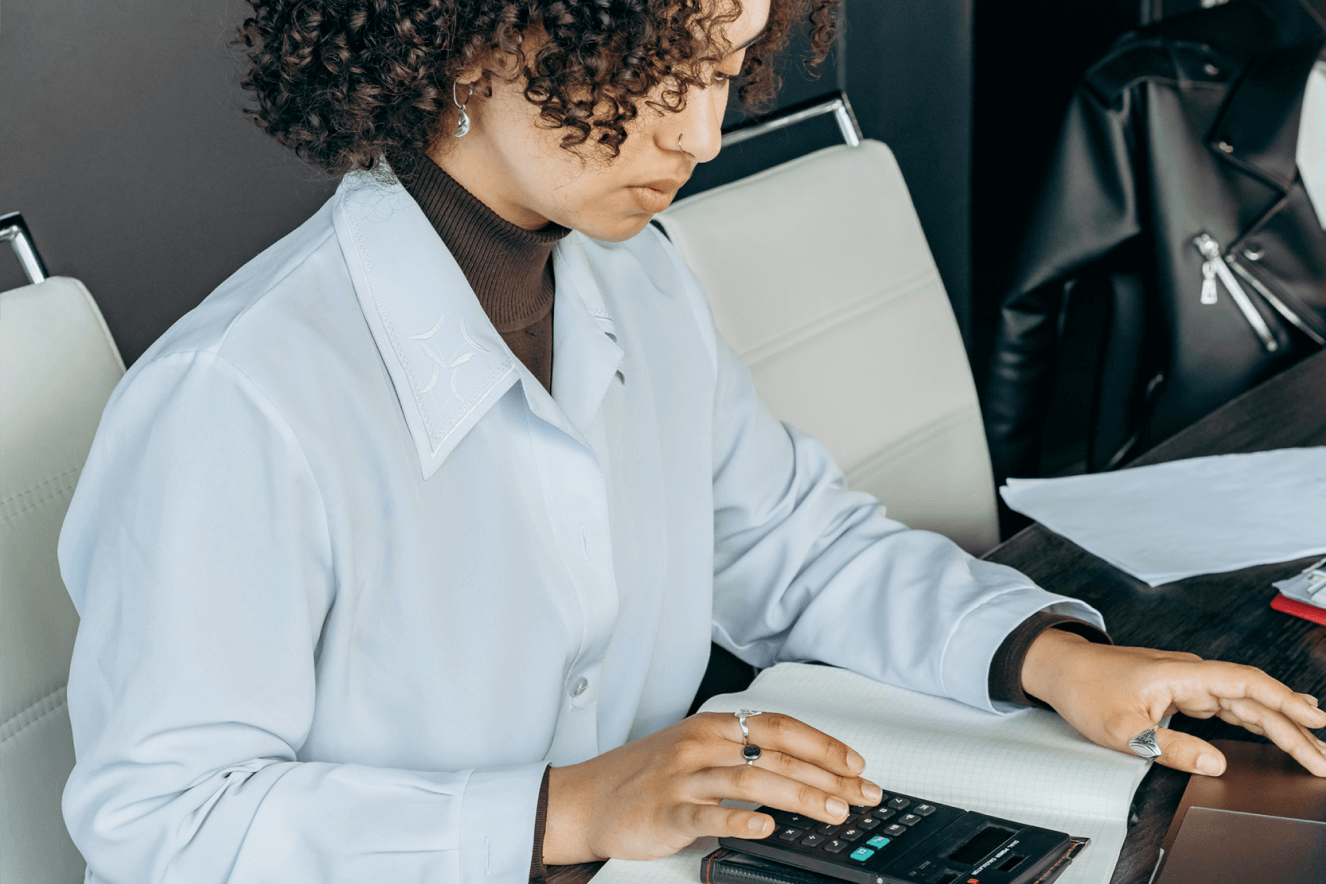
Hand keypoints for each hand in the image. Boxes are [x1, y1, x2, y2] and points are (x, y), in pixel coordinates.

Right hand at [543, 712, 881, 863]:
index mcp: (712, 726)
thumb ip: (740, 758)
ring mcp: (683, 778)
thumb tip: (802, 776)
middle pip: (776, 754)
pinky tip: (767, 826)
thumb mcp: (695, 753)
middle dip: (827, 775)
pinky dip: (741, 819)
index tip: (857, 764)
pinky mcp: (666, 812)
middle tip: (861, 795)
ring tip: (832, 811)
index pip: (780, 727)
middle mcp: (701, 745)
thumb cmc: (644, 778)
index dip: (824, 744)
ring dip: (800, 796)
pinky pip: (708, 815)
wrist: (586, 798)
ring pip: (752, 780)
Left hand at [1022, 629, 1325, 776]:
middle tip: (1322, 759)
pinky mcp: (1181, 691)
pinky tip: (1275, 726)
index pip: (1245, 684)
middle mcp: (1190, 674)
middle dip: (1292, 727)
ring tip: (1313, 747)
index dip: (1284, 702)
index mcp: (1181, 675)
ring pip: (1244, 702)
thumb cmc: (1085, 688)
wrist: (1060, 668)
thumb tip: (1215, 763)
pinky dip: (1255, 717)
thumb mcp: (1122, 729)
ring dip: (1279, 724)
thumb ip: (1170, 747)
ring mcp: (1187, 682)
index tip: (1315, 721)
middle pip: (1253, 698)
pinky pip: (1228, 704)